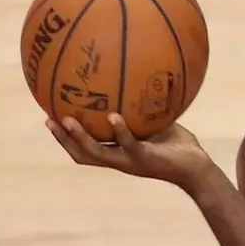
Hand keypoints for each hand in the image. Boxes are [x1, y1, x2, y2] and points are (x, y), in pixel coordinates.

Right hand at [47, 115, 215, 191]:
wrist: (197, 167)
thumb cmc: (176, 145)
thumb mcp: (155, 123)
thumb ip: (140, 108)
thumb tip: (132, 78)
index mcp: (117, 153)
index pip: (84, 148)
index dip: (64, 137)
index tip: (49, 117)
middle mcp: (119, 160)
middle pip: (81, 153)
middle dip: (63, 139)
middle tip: (48, 119)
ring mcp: (130, 161)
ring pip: (97, 153)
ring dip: (81, 138)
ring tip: (68, 120)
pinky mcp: (145, 158)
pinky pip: (129, 144)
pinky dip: (120, 131)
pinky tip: (113, 116)